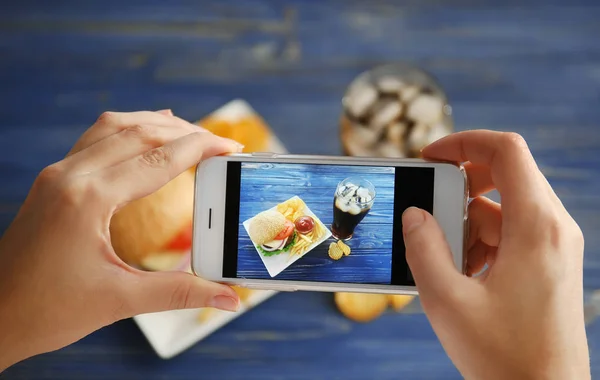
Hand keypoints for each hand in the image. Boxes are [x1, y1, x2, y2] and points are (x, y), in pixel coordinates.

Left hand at [0, 110, 242, 370]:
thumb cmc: (46, 311)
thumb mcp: (120, 300)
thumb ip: (180, 292)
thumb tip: (228, 297)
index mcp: (88, 199)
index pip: (159, 158)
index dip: (202, 148)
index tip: (231, 147)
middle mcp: (70, 176)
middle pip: (140, 132)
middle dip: (186, 132)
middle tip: (220, 144)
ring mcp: (58, 174)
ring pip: (115, 127)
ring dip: (157, 125)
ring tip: (190, 134)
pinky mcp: (54, 181)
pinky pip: (96, 138)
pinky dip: (129, 130)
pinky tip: (144, 135)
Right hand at [402, 131, 589, 378]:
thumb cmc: (504, 356)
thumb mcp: (447, 300)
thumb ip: (424, 248)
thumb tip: (414, 213)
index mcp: (535, 227)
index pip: (506, 151)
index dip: (463, 141)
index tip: (429, 156)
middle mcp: (553, 229)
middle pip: (506, 175)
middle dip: (460, 184)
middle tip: (429, 205)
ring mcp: (554, 246)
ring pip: (505, 208)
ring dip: (467, 220)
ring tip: (443, 255)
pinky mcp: (549, 264)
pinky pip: (512, 233)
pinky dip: (482, 240)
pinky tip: (462, 272)